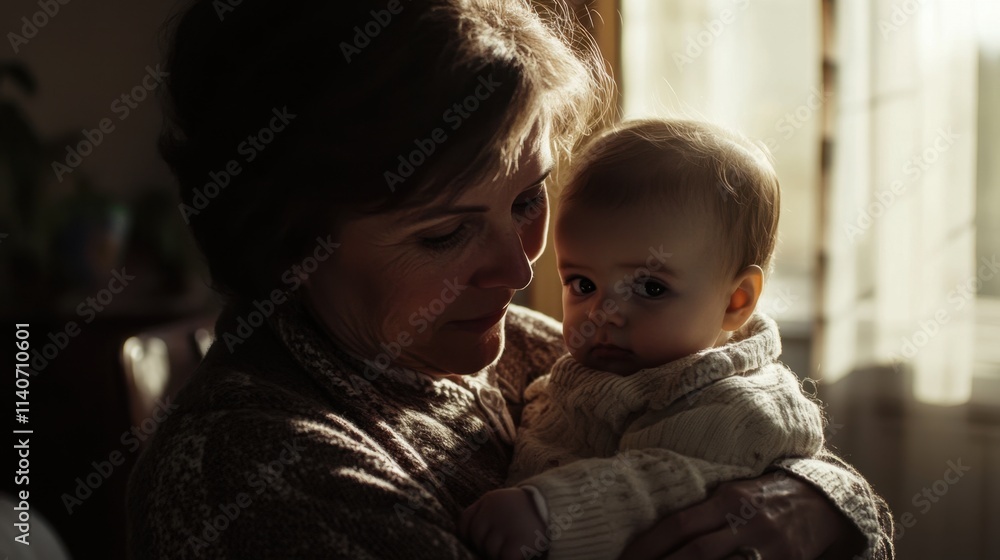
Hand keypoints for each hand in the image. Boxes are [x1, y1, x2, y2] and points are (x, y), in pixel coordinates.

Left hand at [459, 487, 546, 559]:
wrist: (562, 507)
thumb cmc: (534, 510)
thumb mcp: (507, 503)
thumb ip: (489, 514)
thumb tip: (471, 540)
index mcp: (489, 500)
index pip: (464, 521)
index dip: (467, 536)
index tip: (475, 543)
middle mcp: (492, 511)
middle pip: (476, 538)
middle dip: (485, 547)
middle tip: (501, 547)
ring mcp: (504, 527)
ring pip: (488, 551)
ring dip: (499, 555)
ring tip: (515, 548)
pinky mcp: (516, 544)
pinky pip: (504, 559)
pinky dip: (508, 559)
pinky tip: (519, 555)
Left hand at [618, 471, 865, 559]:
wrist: (821, 503)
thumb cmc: (763, 497)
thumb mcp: (731, 492)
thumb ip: (700, 511)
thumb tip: (654, 530)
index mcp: (728, 498)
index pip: (678, 524)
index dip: (648, 546)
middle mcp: (747, 522)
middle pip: (696, 553)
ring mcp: (769, 548)